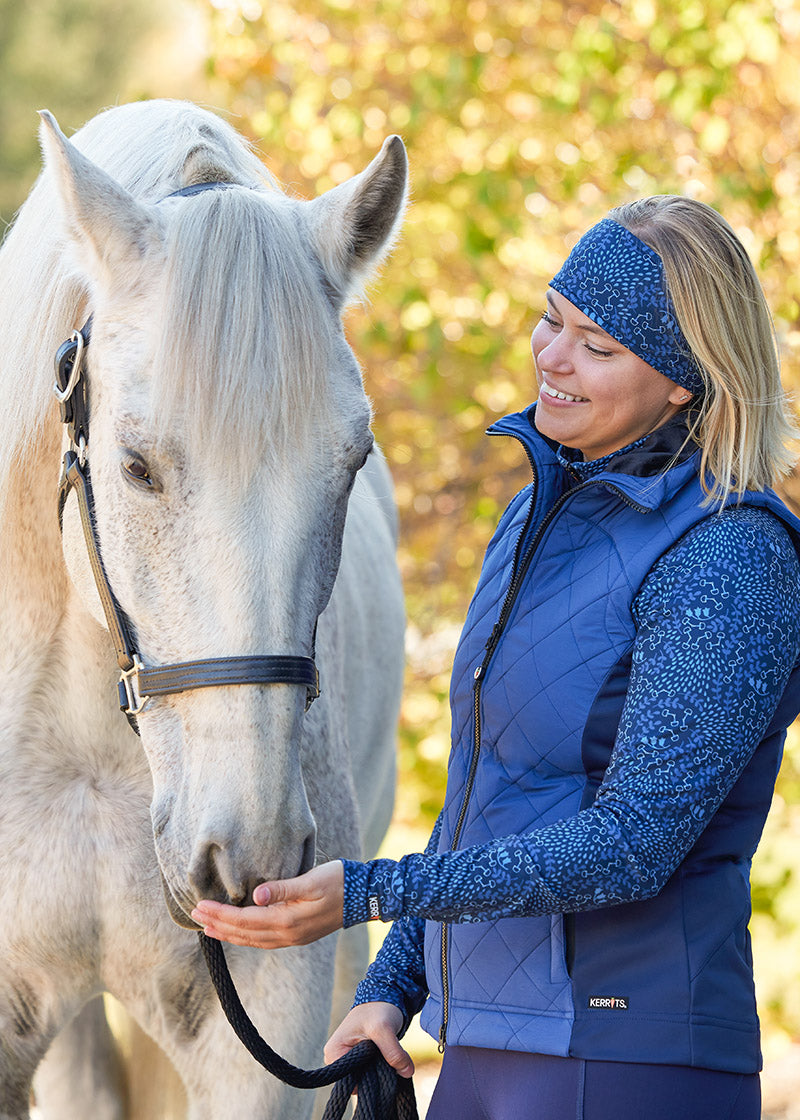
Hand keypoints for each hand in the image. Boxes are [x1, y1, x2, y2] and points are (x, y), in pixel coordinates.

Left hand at [191, 860, 343, 948]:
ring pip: (251, 940)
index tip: (200, 905)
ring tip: (208, 927)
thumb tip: (256, 894)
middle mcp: (287, 934)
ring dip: (228, 933)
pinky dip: (244, 936)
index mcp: (288, 920)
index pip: (244, 920)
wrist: (365, 896)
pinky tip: (237, 931)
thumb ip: (284, 888)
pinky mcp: (297, 935)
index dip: (220, 914)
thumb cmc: (339, 881)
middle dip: (217, 925)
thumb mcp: (312, 880)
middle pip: (243, 934)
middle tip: (194, 915)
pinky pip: (262, 940)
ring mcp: (292, 937)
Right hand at [324, 1002, 413, 1078]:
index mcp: (333, 1052)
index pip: (349, 1082)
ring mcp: (350, 1058)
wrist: (386, 995)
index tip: (383, 1069)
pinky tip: (391, 1058)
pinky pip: (373, 1071)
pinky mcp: (362, 1058)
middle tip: (390, 1062)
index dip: (368, 1080)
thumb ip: (393, 1052)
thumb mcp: (384, 1029)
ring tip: (390, 1056)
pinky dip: (384, 1068)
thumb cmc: (378, 1008)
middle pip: (358, 1081)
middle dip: (376, 1075)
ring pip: (368, 1077)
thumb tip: (407, 1072)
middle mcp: (338, 1058)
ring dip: (382, 1071)